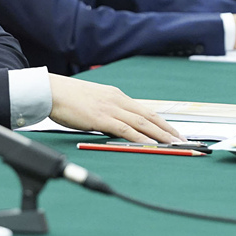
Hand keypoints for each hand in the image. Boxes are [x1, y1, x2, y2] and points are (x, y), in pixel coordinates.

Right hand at [48, 74, 182, 143]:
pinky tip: (152, 146)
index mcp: (116, 95)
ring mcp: (110, 107)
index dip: (162, 122)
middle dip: (169, 130)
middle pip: (150, 116)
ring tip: (175, 145)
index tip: (174, 132)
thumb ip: (106, 112)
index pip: (145, 110)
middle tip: (185, 141)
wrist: (50, 90)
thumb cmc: (67, 98)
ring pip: (142, 123)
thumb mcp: (93, 102)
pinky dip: (141, 138)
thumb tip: (115, 128)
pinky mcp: (101, 117)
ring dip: (161, 135)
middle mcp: (117, 100)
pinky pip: (126, 130)